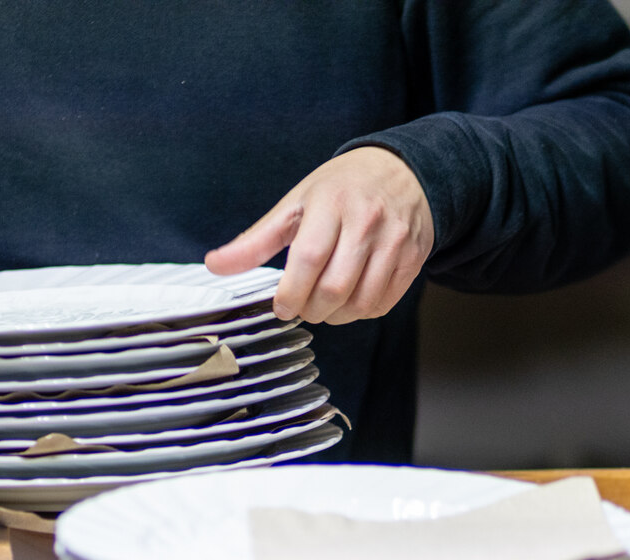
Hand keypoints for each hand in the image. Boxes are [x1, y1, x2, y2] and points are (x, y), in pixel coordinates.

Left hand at [206, 146, 433, 325]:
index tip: (281, 306)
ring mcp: (394, 241)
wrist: (404, 172)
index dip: (290, 292)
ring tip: (324, 305)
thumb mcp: (297, 204)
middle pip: (334, 288)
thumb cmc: (341, 189)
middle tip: (301, 306)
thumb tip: (215, 264)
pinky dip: (361, 312)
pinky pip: (383, 304)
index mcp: (331, 203)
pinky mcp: (413, 258)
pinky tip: (350, 299)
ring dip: (335, 317)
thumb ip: (256, 240)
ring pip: (360, 302)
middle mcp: (366, 221)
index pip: (309, 258)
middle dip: (310, 310)